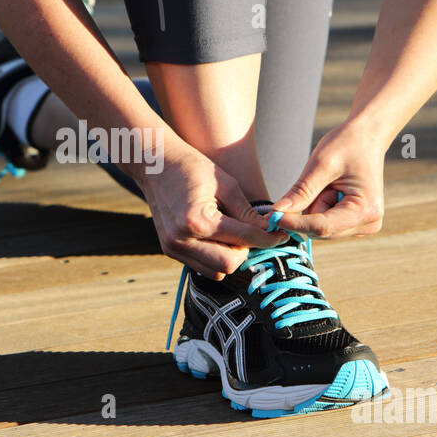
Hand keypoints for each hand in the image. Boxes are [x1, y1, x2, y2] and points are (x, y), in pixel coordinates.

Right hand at [136, 136, 286, 279]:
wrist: (154, 164)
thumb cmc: (191, 167)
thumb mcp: (226, 184)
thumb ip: (248, 212)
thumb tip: (270, 230)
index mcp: (198, 221)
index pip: (244, 239)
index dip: (268, 238)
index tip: (282, 235)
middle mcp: (182, 240)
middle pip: (230, 264)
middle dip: (245, 250)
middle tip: (249, 231)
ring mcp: (173, 248)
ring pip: (216, 272)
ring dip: (229, 256)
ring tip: (230, 233)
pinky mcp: (169, 250)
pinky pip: (201, 267)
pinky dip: (214, 256)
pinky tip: (216, 236)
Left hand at [271, 121, 386, 238]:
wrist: (366, 136)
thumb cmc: (346, 144)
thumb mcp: (321, 164)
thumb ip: (301, 191)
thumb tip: (276, 212)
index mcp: (366, 210)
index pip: (322, 227)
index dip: (294, 223)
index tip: (270, 217)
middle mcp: (368, 224)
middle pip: (320, 230)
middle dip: (309, 209)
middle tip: (319, 181)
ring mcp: (363, 226)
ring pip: (319, 228)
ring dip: (315, 207)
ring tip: (331, 183)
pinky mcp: (355, 224)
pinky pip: (325, 223)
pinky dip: (320, 207)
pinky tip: (332, 190)